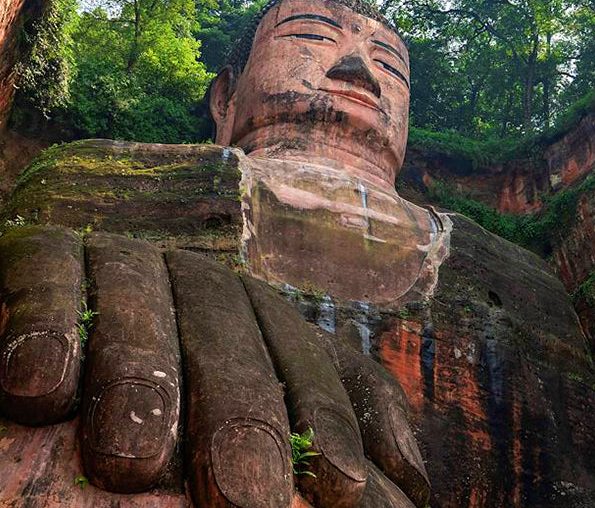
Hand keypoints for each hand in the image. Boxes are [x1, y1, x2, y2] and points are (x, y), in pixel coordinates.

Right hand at [0, 226, 428, 507]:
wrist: (58, 322)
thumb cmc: (169, 392)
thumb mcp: (251, 407)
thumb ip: (326, 426)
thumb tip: (414, 484)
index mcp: (260, 322)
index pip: (310, 364)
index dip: (333, 420)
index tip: (343, 491)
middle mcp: (202, 287)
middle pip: (234, 338)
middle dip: (243, 412)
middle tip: (247, 497)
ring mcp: (126, 264)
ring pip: (148, 305)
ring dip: (144, 375)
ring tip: (136, 461)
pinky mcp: (47, 251)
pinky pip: (52, 273)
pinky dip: (49, 321)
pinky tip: (41, 387)